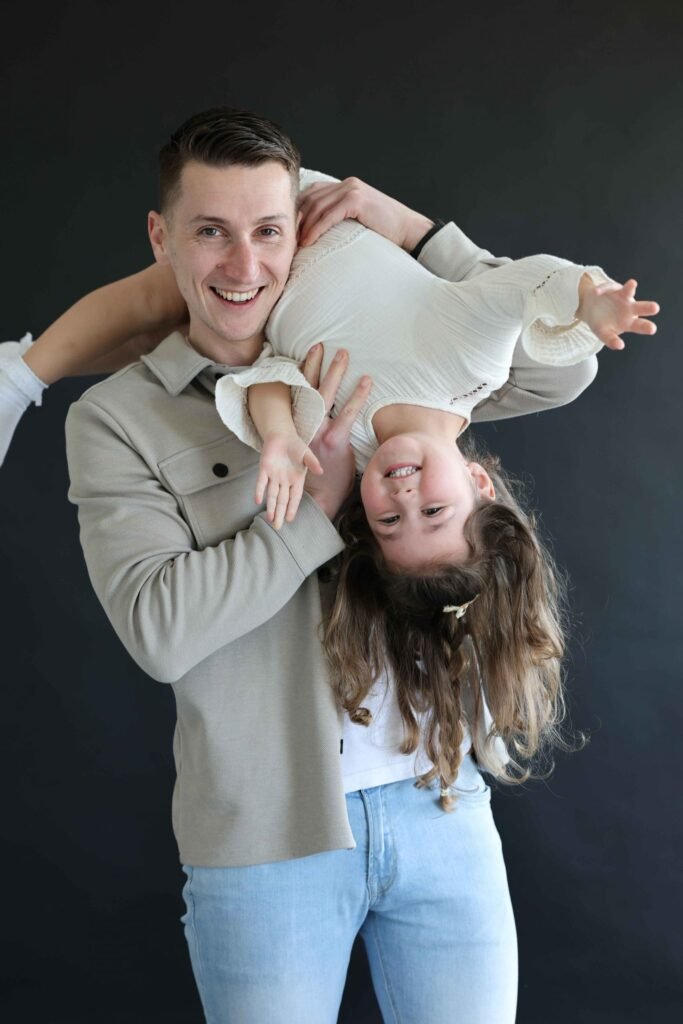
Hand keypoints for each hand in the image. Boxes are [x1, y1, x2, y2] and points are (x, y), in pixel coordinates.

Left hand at [255, 432, 322, 529]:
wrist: (282, 435)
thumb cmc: (296, 446)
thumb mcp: (307, 454)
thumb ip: (313, 463)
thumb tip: (321, 471)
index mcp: (296, 480)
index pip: (294, 497)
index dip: (292, 508)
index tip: (290, 520)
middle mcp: (284, 481)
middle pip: (282, 500)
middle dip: (280, 513)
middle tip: (277, 527)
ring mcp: (273, 476)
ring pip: (272, 495)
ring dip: (271, 507)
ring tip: (270, 519)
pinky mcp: (264, 469)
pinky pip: (261, 482)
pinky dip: (260, 491)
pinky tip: (258, 500)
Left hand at [298, 177, 433, 252]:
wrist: (409, 230)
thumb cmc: (385, 231)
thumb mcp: (358, 220)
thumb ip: (340, 218)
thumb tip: (317, 233)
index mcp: (346, 186)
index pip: (312, 193)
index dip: (298, 211)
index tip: (290, 230)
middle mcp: (347, 184)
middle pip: (311, 198)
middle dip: (296, 219)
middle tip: (288, 239)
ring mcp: (352, 190)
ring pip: (317, 206)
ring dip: (303, 226)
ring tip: (296, 244)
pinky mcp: (356, 200)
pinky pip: (328, 215)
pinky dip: (316, 229)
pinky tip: (308, 241)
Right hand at [301, 344, 371, 519]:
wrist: (316, 499)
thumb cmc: (315, 479)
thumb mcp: (308, 455)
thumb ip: (311, 437)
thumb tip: (323, 425)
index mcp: (298, 427)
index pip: (296, 394)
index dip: (299, 373)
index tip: (301, 355)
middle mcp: (305, 426)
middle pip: (308, 388)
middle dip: (314, 364)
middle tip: (321, 344)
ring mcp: (319, 431)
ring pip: (325, 395)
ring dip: (335, 373)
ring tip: (343, 354)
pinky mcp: (334, 440)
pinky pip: (347, 413)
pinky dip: (357, 397)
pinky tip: (367, 382)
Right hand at [577, 276, 659, 350]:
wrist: (592, 308)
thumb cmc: (601, 322)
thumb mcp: (603, 333)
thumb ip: (610, 340)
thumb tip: (619, 346)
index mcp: (629, 322)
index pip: (639, 326)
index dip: (645, 327)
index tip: (652, 329)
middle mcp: (629, 309)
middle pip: (640, 308)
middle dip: (647, 307)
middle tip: (655, 308)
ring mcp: (621, 297)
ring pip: (628, 292)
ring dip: (630, 288)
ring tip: (632, 284)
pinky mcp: (612, 288)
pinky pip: (608, 287)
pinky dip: (603, 289)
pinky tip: (597, 292)